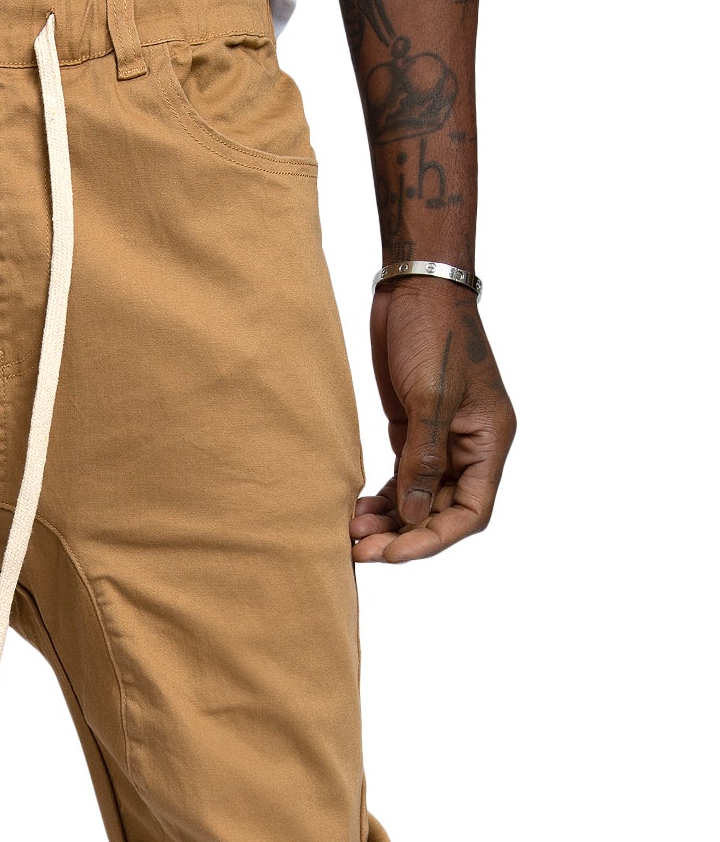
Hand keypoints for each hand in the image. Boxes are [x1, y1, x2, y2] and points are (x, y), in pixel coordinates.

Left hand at [350, 278, 515, 564]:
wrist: (415, 288)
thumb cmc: (433, 332)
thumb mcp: (431, 396)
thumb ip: (423, 459)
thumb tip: (412, 517)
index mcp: (489, 441)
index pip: (470, 511)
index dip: (434, 539)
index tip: (394, 553)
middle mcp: (470, 447)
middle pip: (440, 512)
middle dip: (403, 535)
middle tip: (360, 551)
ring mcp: (442, 441)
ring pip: (418, 501)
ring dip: (388, 522)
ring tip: (352, 535)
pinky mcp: (414, 431)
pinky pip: (401, 480)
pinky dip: (382, 500)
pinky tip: (356, 512)